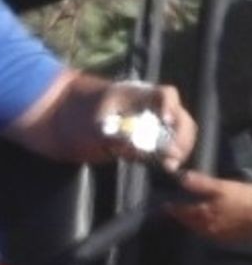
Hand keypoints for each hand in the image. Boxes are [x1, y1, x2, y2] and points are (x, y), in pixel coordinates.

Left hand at [13, 73, 195, 169]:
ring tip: (168, 167)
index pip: (167, 96)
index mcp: (138, 95)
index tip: (168, 128)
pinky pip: (160, 149)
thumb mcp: (94, 125)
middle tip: (172, 160)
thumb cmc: (74, 115)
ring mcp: (144, 126)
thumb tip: (143, 149)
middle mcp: (147, 109)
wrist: (55, 122)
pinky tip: (162, 168)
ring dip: (177, 149)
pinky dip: (165, 158)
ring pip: (174, 134)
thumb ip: (119, 136)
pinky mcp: (137, 144)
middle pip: (179, 118)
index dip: (173, 110)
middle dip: (182, 137)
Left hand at [171, 170, 251, 241]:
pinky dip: (208, 228)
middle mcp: (208, 229)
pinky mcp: (231, 239)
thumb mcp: (222, 186)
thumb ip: (201, 183)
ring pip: (201, 230)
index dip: (173, 208)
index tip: (165, 206)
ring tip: (193, 216)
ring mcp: (220, 236)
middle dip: (183, 217)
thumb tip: (180, 178)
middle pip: (190, 224)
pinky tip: (213, 222)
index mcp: (204, 215)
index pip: (182, 213)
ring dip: (195, 224)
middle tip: (177, 211)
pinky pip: (213, 234)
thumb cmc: (246, 198)